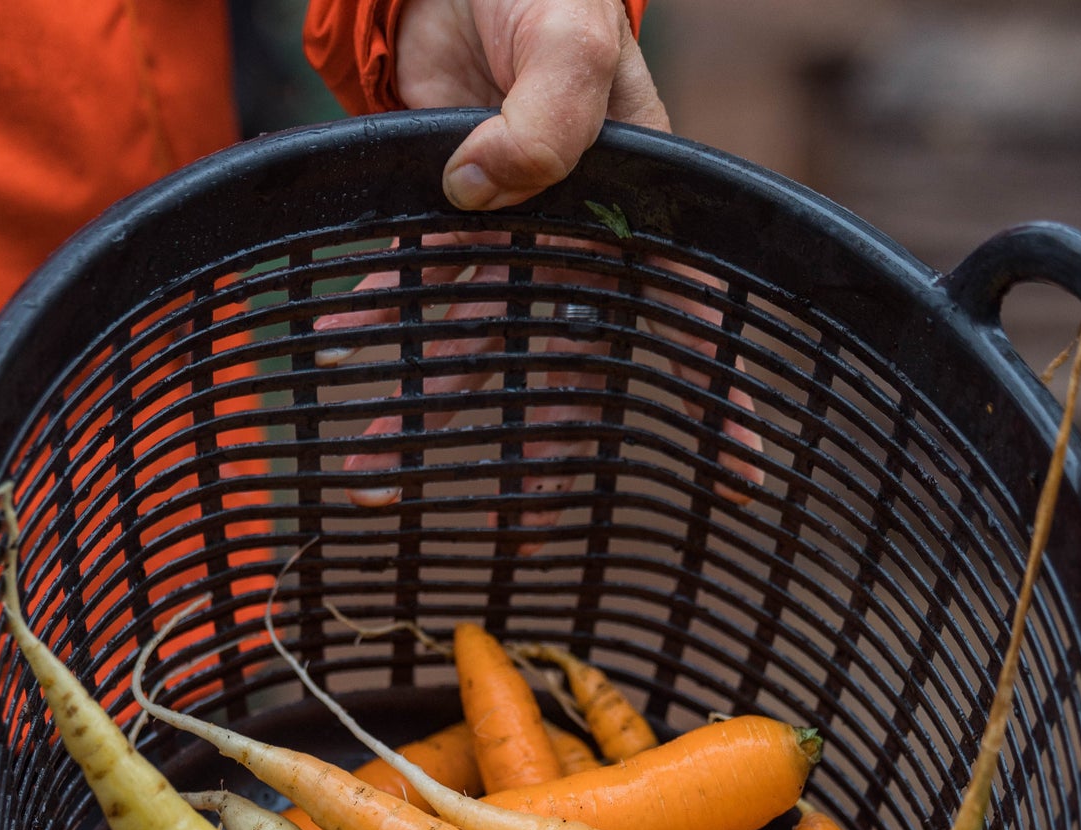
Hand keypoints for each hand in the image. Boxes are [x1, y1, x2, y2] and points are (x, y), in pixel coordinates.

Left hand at [312, 0, 764, 540]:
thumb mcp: (566, 39)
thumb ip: (544, 114)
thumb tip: (479, 190)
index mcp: (637, 210)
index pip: (686, 319)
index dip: (717, 402)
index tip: (741, 477)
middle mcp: (576, 243)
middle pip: (565, 368)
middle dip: (539, 451)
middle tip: (516, 529)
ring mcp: (510, 237)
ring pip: (475, 344)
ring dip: (425, 407)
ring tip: (372, 470)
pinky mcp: (447, 217)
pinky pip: (414, 284)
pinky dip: (379, 315)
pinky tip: (340, 347)